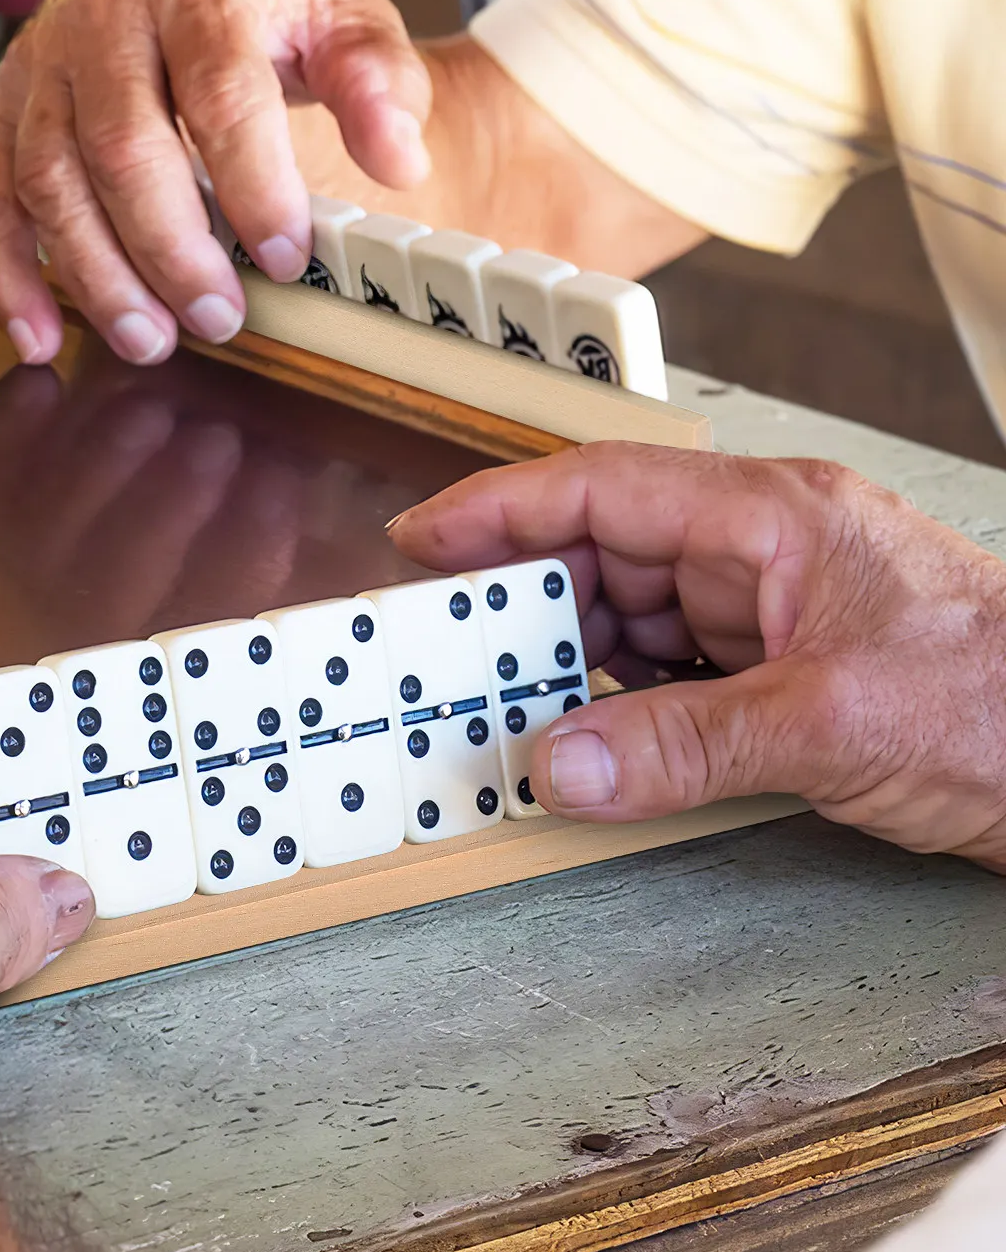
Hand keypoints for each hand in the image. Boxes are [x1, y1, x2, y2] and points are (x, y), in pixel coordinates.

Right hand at [0, 0, 432, 367]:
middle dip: (171, 248)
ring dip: (96, 274)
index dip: (253, 186)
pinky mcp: (7, 108)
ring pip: (49, 178)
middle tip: (220, 318)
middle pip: (123, 147)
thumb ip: (378, 82)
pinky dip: (9, 276)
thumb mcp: (340, 15)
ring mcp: (44, 65)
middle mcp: (105, 17)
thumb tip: (399, 159)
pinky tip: (40, 336)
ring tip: (149, 341)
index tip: (287, 257)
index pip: (221, 94)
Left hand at [0, 348, 427, 637]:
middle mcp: (94, 611)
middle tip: (216, 437)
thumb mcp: (296, 548)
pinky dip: (10, 419)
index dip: (243, 550)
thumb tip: (399, 545)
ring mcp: (35, 557)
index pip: (206, 614)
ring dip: (103, 458)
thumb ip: (331, 552)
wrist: (145, 486)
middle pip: (113, 580)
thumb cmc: (241, 522)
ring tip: (156, 400)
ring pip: (47, 526)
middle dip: (167, 504)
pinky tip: (49, 377)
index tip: (283, 480)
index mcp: (177, 628)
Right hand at [389, 444, 1005, 868]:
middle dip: (521, 605)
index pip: (604, 488)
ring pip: (624, 618)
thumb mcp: (827, 724)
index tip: (424, 541)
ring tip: (505, 707)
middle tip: (448, 656)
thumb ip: (681, 744)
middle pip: (601, 554)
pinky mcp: (771, 669)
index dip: (499, 509)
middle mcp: (758, 551)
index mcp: (770, 515)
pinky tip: (586, 734)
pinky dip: (613, 701)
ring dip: (565, 663)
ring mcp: (764, 611)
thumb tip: (559, 763)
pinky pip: (661, 671)